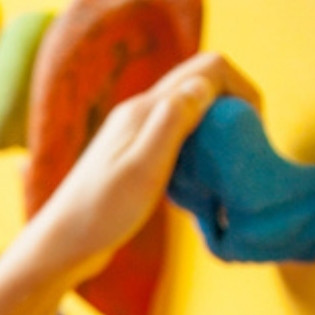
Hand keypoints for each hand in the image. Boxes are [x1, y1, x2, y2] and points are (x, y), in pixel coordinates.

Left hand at [27, 52, 261, 287]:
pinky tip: (195, 178)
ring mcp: (133, 135)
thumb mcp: (142, 169)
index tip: (253, 126)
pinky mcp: (131, 157)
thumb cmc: (100, 214)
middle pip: (199, 83)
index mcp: (143, 109)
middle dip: (233, 104)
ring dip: (214, 126)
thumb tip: (203, 83)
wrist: (61, 246)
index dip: (240, 87)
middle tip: (245, 146)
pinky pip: (175, 136)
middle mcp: (138, 113)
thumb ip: (172, 123)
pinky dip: (195, 148)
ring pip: (188, 110)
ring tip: (225, 162)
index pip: (207, 68)